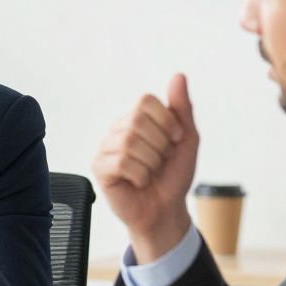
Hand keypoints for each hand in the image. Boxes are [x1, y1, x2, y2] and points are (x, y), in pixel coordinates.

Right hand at [92, 74, 198, 261]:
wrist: (165, 209)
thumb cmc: (173, 175)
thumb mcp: (186, 139)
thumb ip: (182, 108)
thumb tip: (179, 75)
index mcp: (136, 118)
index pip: (145, 101)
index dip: (166, 121)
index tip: (174, 140)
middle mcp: (118, 129)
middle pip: (137, 121)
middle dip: (160, 145)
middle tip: (160, 161)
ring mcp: (106, 148)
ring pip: (129, 142)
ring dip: (151, 163)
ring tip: (149, 173)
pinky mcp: (99, 168)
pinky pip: (122, 162)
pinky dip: (140, 175)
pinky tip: (138, 182)